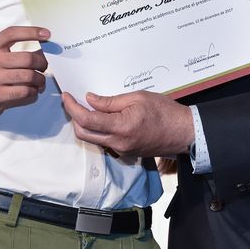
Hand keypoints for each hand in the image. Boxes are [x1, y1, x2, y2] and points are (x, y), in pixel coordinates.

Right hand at [0, 26, 49, 117]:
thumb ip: (14, 49)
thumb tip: (43, 51)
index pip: (12, 33)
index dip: (31, 32)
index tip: (47, 34)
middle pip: (27, 58)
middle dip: (42, 63)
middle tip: (44, 67)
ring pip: (29, 76)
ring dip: (40, 80)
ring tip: (40, 81)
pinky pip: (24, 91)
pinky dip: (33, 91)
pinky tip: (32, 90)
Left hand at [63, 91, 194, 158]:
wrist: (183, 132)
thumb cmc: (165, 112)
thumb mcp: (138, 98)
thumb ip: (111, 102)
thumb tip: (90, 100)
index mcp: (121, 127)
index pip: (86, 119)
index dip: (72, 107)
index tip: (66, 96)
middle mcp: (118, 142)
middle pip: (83, 133)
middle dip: (73, 117)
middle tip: (72, 101)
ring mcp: (121, 150)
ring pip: (92, 139)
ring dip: (84, 124)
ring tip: (84, 107)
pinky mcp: (125, 153)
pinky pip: (104, 142)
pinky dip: (97, 130)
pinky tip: (101, 117)